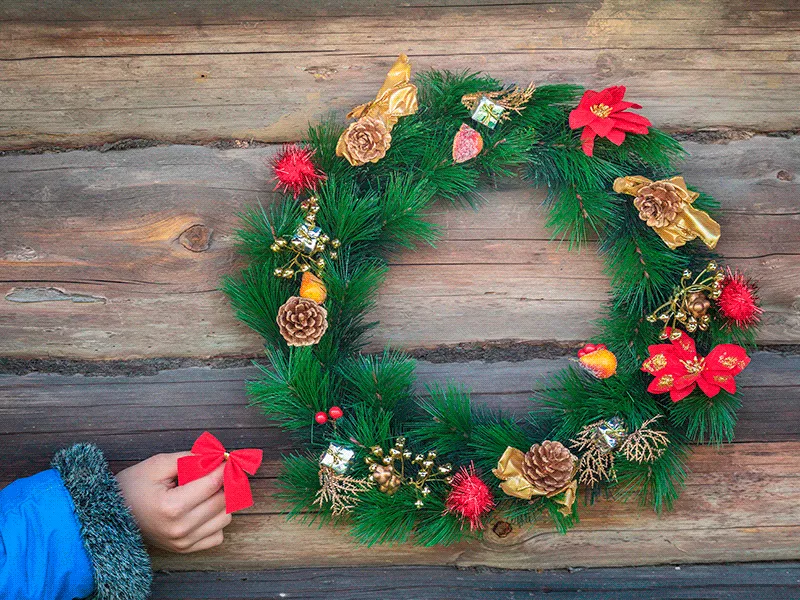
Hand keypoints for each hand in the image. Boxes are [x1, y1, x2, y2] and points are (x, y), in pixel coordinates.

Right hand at [115, 452, 232, 552]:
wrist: (111, 515)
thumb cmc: (133, 486)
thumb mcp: (158, 464)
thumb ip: (189, 459)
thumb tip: (217, 457)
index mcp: (172, 506)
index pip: (213, 484)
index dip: (223, 468)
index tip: (226, 459)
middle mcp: (180, 528)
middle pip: (223, 501)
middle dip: (224, 483)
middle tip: (216, 472)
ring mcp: (183, 542)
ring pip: (225, 518)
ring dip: (222, 502)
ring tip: (206, 491)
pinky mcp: (184, 549)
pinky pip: (217, 535)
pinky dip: (216, 521)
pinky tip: (202, 509)